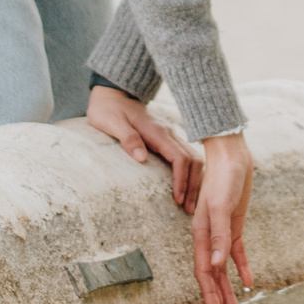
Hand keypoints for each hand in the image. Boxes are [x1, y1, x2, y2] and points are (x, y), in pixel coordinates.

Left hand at [86, 84, 202, 211]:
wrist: (112, 94)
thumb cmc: (108, 109)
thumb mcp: (112, 122)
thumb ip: (127, 138)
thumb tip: (142, 158)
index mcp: (157, 132)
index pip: (179, 158)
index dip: (181, 180)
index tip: (177, 199)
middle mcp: (168, 133)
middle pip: (192, 160)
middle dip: (193, 185)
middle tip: (189, 210)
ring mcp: (170, 135)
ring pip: (192, 158)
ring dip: (194, 181)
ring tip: (190, 203)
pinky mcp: (167, 139)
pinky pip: (186, 157)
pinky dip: (190, 173)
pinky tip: (187, 187)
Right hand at [191, 132, 253, 303]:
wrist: (231, 156)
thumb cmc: (223, 179)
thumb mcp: (220, 207)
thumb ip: (219, 237)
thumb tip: (217, 267)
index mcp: (201, 234)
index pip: (204, 272)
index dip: (209, 294)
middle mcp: (209, 237)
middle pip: (212, 275)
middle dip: (217, 298)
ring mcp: (222, 232)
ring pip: (224, 268)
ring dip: (229, 289)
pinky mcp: (234, 226)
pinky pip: (237, 253)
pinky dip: (242, 268)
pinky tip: (249, 284)